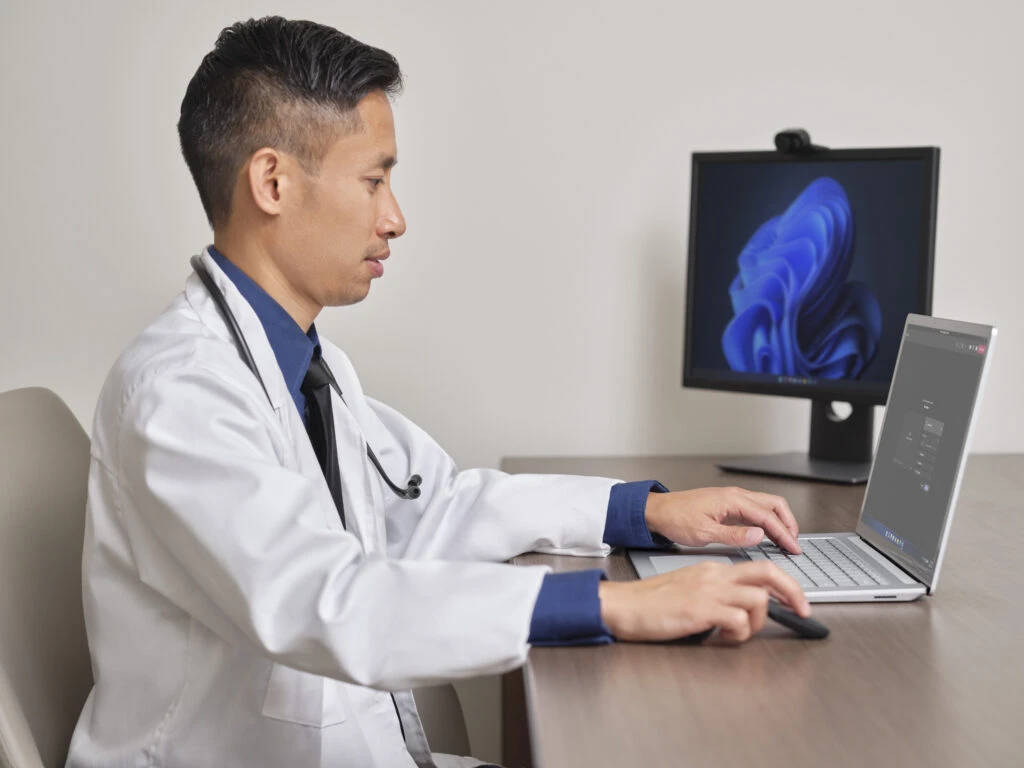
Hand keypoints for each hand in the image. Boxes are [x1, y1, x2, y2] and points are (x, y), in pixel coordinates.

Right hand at [599, 560, 810, 643]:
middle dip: (793, 592)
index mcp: (712, 569)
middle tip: (804, 610)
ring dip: (758, 621)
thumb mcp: (687, 590)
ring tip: (738, 633)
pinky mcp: (701, 609)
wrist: (623, 605)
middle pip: (768, 573)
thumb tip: (739, 611)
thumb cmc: (650, 603)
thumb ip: (714, 594)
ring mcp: (709, 591)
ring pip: (758, 599)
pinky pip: (739, 620)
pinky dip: (738, 633)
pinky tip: (721, 637)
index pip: (758, 568)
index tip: (793, 600)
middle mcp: (715, 575)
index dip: (783, 584)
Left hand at [645, 486, 800, 553]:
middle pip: (773, 504)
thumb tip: (759, 536)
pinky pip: (755, 509)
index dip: (784, 533)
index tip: (794, 547)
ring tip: (785, 540)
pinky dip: (767, 520)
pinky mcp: (727, 505)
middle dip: (788, 523)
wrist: (657, 511)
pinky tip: (767, 533)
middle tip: (794, 543)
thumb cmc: (675, 519)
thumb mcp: (704, 533)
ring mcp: (732, 499)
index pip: (767, 516)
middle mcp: (735, 495)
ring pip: (766, 505)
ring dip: (779, 521)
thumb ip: (734, 535)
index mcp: (732, 500)